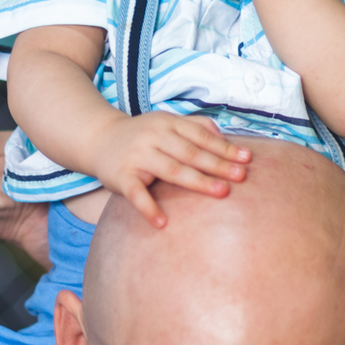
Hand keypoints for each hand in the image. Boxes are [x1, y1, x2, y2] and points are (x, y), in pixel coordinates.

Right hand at [90, 114, 251, 226]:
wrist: (98, 139)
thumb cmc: (141, 135)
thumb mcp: (166, 122)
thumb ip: (194, 126)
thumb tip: (224, 135)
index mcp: (168, 124)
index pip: (201, 136)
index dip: (225, 148)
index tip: (247, 159)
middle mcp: (153, 137)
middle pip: (191, 153)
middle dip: (218, 165)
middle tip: (241, 177)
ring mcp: (137, 156)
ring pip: (171, 170)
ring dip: (198, 182)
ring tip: (221, 192)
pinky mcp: (121, 176)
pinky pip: (137, 194)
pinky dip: (149, 208)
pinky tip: (163, 222)